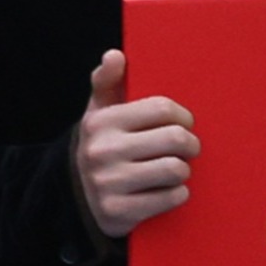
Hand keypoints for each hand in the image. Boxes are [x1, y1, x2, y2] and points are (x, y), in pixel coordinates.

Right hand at [71, 49, 200, 240]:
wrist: (75, 198)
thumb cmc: (102, 147)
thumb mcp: (98, 113)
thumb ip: (107, 82)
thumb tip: (114, 55)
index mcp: (101, 122)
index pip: (162, 109)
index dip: (182, 116)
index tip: (182, 123)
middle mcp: (102, 151)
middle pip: (175, 139)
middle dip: (190, 144)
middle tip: (187, 148)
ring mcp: (109, 182)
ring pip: (176, 169)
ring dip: (183, 170)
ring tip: (174, 169)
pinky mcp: (119, 211)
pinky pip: (172, 197)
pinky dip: (176, 194)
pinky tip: (165, 190)